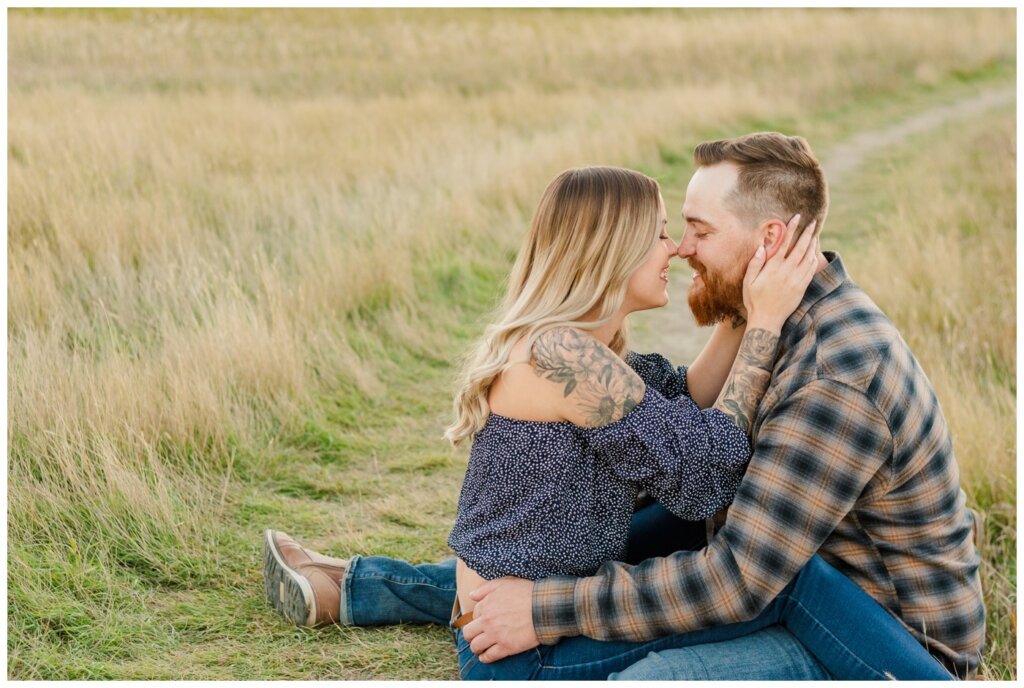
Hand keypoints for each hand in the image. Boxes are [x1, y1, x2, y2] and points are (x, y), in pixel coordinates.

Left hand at [462, 576, 538, 662]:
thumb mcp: (505, 583)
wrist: (544, 608)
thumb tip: (471, 595)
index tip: (484, 621)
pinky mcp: (506, 647)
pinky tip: (486, 657)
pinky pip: (489, 656)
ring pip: (476, 646)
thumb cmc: (527, 593)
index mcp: (486, 605)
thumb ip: (486, 588)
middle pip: (468, 633)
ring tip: (481, 648)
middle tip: (477, 636)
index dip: (479, 618)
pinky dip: (485, 658)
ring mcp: (495, 635)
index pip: (474, 615)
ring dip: (476, 648)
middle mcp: (487, 621)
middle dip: (471, 635)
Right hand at [743, 215, 820, 331]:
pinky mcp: (802, 287)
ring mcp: (796, 280)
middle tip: (813, 223)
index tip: (797, 218)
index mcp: (773, 268)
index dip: (791, 229)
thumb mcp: (749, 282)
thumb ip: (755, 264)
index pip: (785, 243)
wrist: (767, 320)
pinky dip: (813, 259)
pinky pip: (811, 270)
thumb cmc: (754, 301)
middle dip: (807, 233)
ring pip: (808, 258)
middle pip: (800, 248)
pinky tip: (814, 254)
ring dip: (812, 245)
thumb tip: (761, 248)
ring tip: (815, 235)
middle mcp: (787, 272)